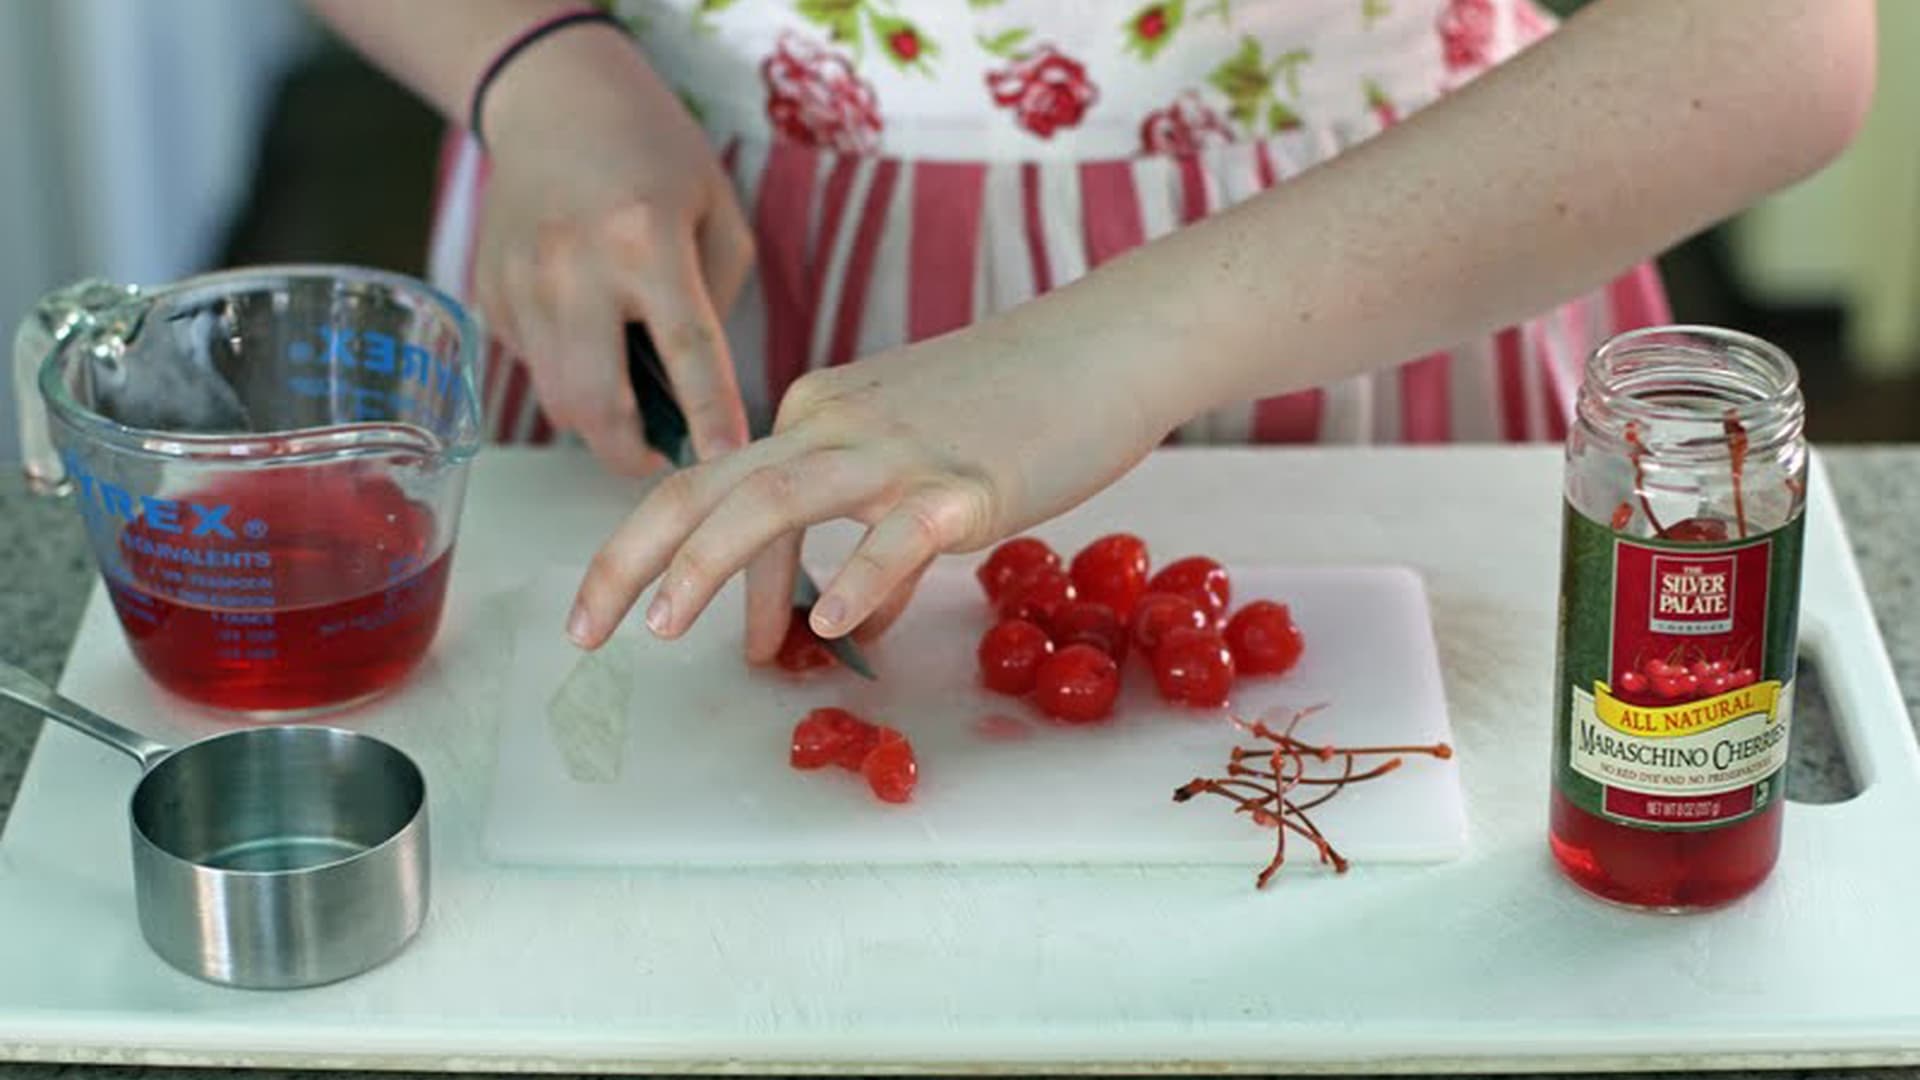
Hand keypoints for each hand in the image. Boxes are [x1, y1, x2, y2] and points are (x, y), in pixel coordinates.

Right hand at [473, 25, 751, 471]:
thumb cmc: (655, 154)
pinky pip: (532, 365)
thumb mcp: (717, 214)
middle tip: (660, 457)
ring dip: (598, 421)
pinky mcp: (488, 293)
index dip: (708, 418)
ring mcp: (519, 282)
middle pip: (595, 404)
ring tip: (632, 402)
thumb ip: (715, 304)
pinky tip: (587, 335)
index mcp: (645, 241)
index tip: (725, 463)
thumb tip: (690, 391)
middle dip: (630, 453)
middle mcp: (572, 266)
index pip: (685, 352)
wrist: (555, 98)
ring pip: (556, 398)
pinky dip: (565, 373)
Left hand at [564, 320, 1179, 658]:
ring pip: (775, 502)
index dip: (674, 564)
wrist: (1107, 344)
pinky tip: (832, 626)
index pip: (718, 493)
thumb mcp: (924, 467)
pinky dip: (858, 579)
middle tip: (583, 630)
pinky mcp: (964, 482)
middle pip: (706, 490)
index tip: (659, 626)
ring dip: (707, 567)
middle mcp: (834, 425)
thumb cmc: (1021, 408)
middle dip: (629, 560)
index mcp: (816, 416)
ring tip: (659, 627)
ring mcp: (897, 452)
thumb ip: (876, 542)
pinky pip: (896, 534)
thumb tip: (848, 616)